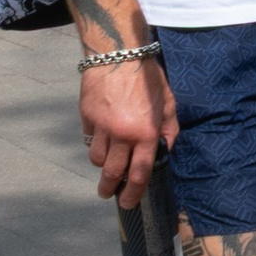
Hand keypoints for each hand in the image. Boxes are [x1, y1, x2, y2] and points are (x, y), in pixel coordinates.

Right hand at [82, 52, 177, 211]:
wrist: (119, 53)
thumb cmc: (148, 77)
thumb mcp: (168, 102)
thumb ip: (169, 129)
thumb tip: (165, 149)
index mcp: (146, 133)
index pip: (138, 173)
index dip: (133, 193)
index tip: (129, 203)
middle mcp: (123, 134)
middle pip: (112, 172)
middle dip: (109, 188)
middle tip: (108, 194)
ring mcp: (101, 126)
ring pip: (96, 158)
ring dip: (101, 164)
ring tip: (107, 161)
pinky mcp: (86, 116)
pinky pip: (88, 138)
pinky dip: (94, 142)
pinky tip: (101, 137)